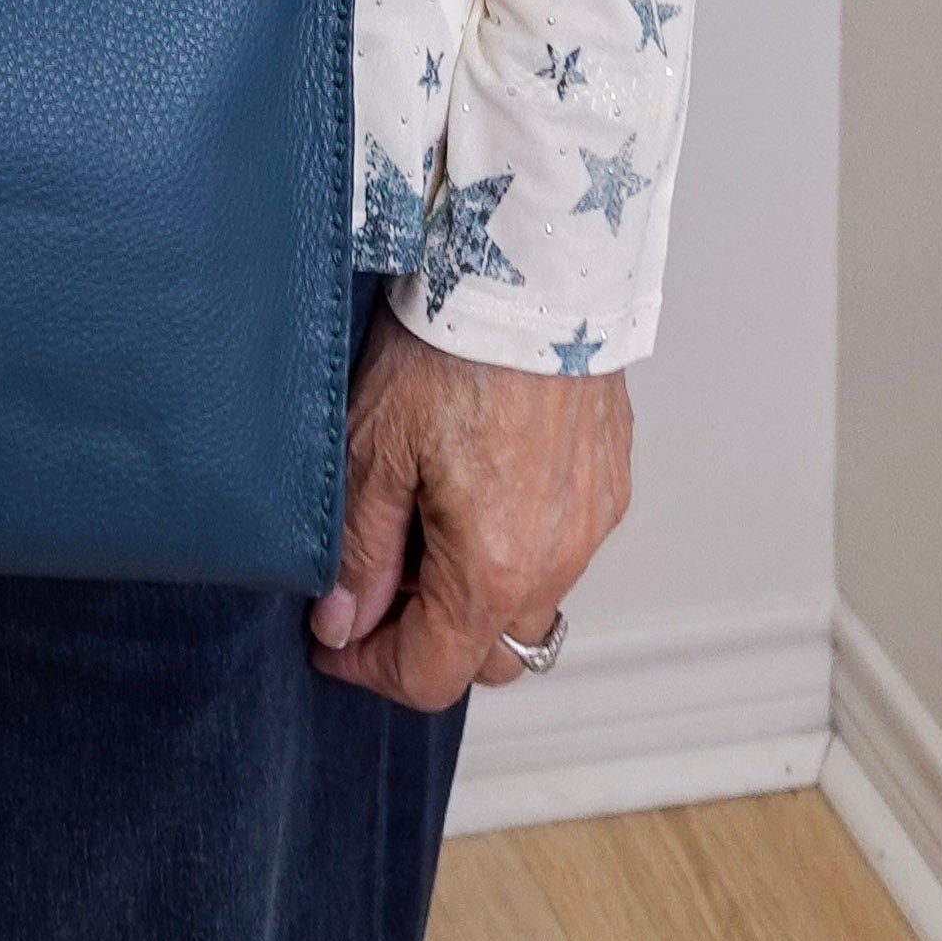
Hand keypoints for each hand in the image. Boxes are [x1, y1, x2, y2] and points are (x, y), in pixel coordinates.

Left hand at [306, 310, 632, 707]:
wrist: (533, 266)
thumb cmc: (452, 345)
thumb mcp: (375, 446)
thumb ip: (360, 548)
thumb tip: (343, 620)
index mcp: (494, 568)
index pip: (431, 674)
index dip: (369, 669)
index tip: (331, 643)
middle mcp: (557, 561)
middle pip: (490, 654)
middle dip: (428, 640)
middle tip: (376, 585)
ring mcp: (592, 522)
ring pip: (530, 602)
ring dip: (476, 591)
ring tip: (425, 522)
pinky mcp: (610, 480)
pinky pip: (561, 546)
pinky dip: (516, 543)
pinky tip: (477, 483)